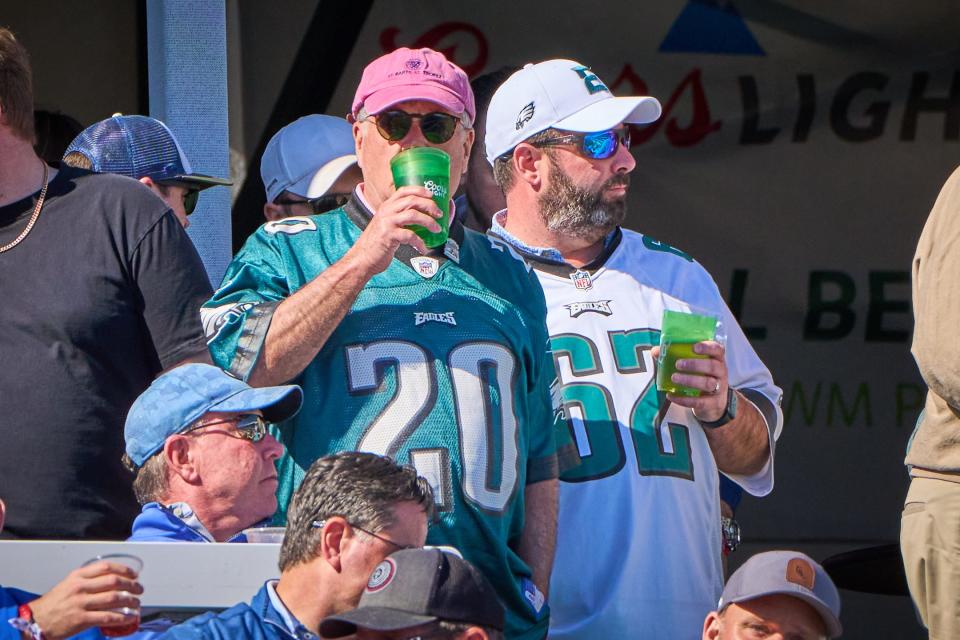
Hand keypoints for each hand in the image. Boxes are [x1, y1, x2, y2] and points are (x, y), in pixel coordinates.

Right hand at [27, 561, 142, 639]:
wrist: (36, 620)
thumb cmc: (55, 603)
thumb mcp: (69, 584)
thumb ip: (88, 580)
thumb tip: (114, 580)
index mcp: (78, 576)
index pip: (106, 567)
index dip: (124, 570)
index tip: (134, 575)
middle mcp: (80, 587)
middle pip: (114, 581)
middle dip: (131, 585)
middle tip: (139, 590)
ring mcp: (80, 603)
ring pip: (114, 599)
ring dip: (130, 601)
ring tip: (137, 604)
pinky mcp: (81, 619)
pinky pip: (107, 617)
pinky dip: (122, 617)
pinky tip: (130, 618)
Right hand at [346, 186, 442, 274]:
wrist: (362, 259)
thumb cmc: (377, 244)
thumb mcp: (385, 225)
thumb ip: (397, 218)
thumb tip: (420, 219)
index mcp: (386, 206)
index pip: (403, 191)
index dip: (419, 190)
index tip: (431, 194)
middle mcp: (386, 211)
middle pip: (412, 200)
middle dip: (429, 205)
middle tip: (439, 214)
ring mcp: (387, 223)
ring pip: (413, 215)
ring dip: (429, 222)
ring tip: (437, 229)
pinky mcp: (388, 236)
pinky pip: (410, 236)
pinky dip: (420, 242)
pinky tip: (424, 248)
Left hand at [654, 340, 729, 421]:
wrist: (712, 404)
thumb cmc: (700, 377)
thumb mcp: (692, 366)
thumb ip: (675, 357)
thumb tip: (656, 351)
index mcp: (716, 359)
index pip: (718, 350)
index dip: (707, 347)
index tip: (694, 347)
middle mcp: (721, 372)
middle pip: (713, 366)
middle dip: (695, 364)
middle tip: (677, 364)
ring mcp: (719, 388)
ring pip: (708, 383)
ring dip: (690, 380)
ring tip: (674, 378)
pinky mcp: (713, 403)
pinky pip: (700, 402)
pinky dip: (684, 400)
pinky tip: (671, 396)